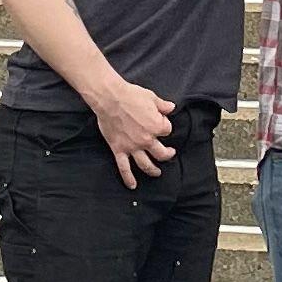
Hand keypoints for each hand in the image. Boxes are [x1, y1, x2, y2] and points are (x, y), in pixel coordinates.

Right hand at [90, 69, 175, 184]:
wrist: (110, 98)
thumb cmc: (130, 95)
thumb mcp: (151, 97)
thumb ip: (163, 105)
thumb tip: (171, 108)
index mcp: (156, 126)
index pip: (167, 130)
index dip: (164, 125)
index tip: (160, 120)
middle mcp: (146, 140)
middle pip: (161, 153)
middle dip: (167, 154)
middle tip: (169, 153)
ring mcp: (132, 147)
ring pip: (146, 164)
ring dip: (153, 170)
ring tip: (157, 173)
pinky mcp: (119, 150)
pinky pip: (124, 168)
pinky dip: (128, 178)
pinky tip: (132, 185)